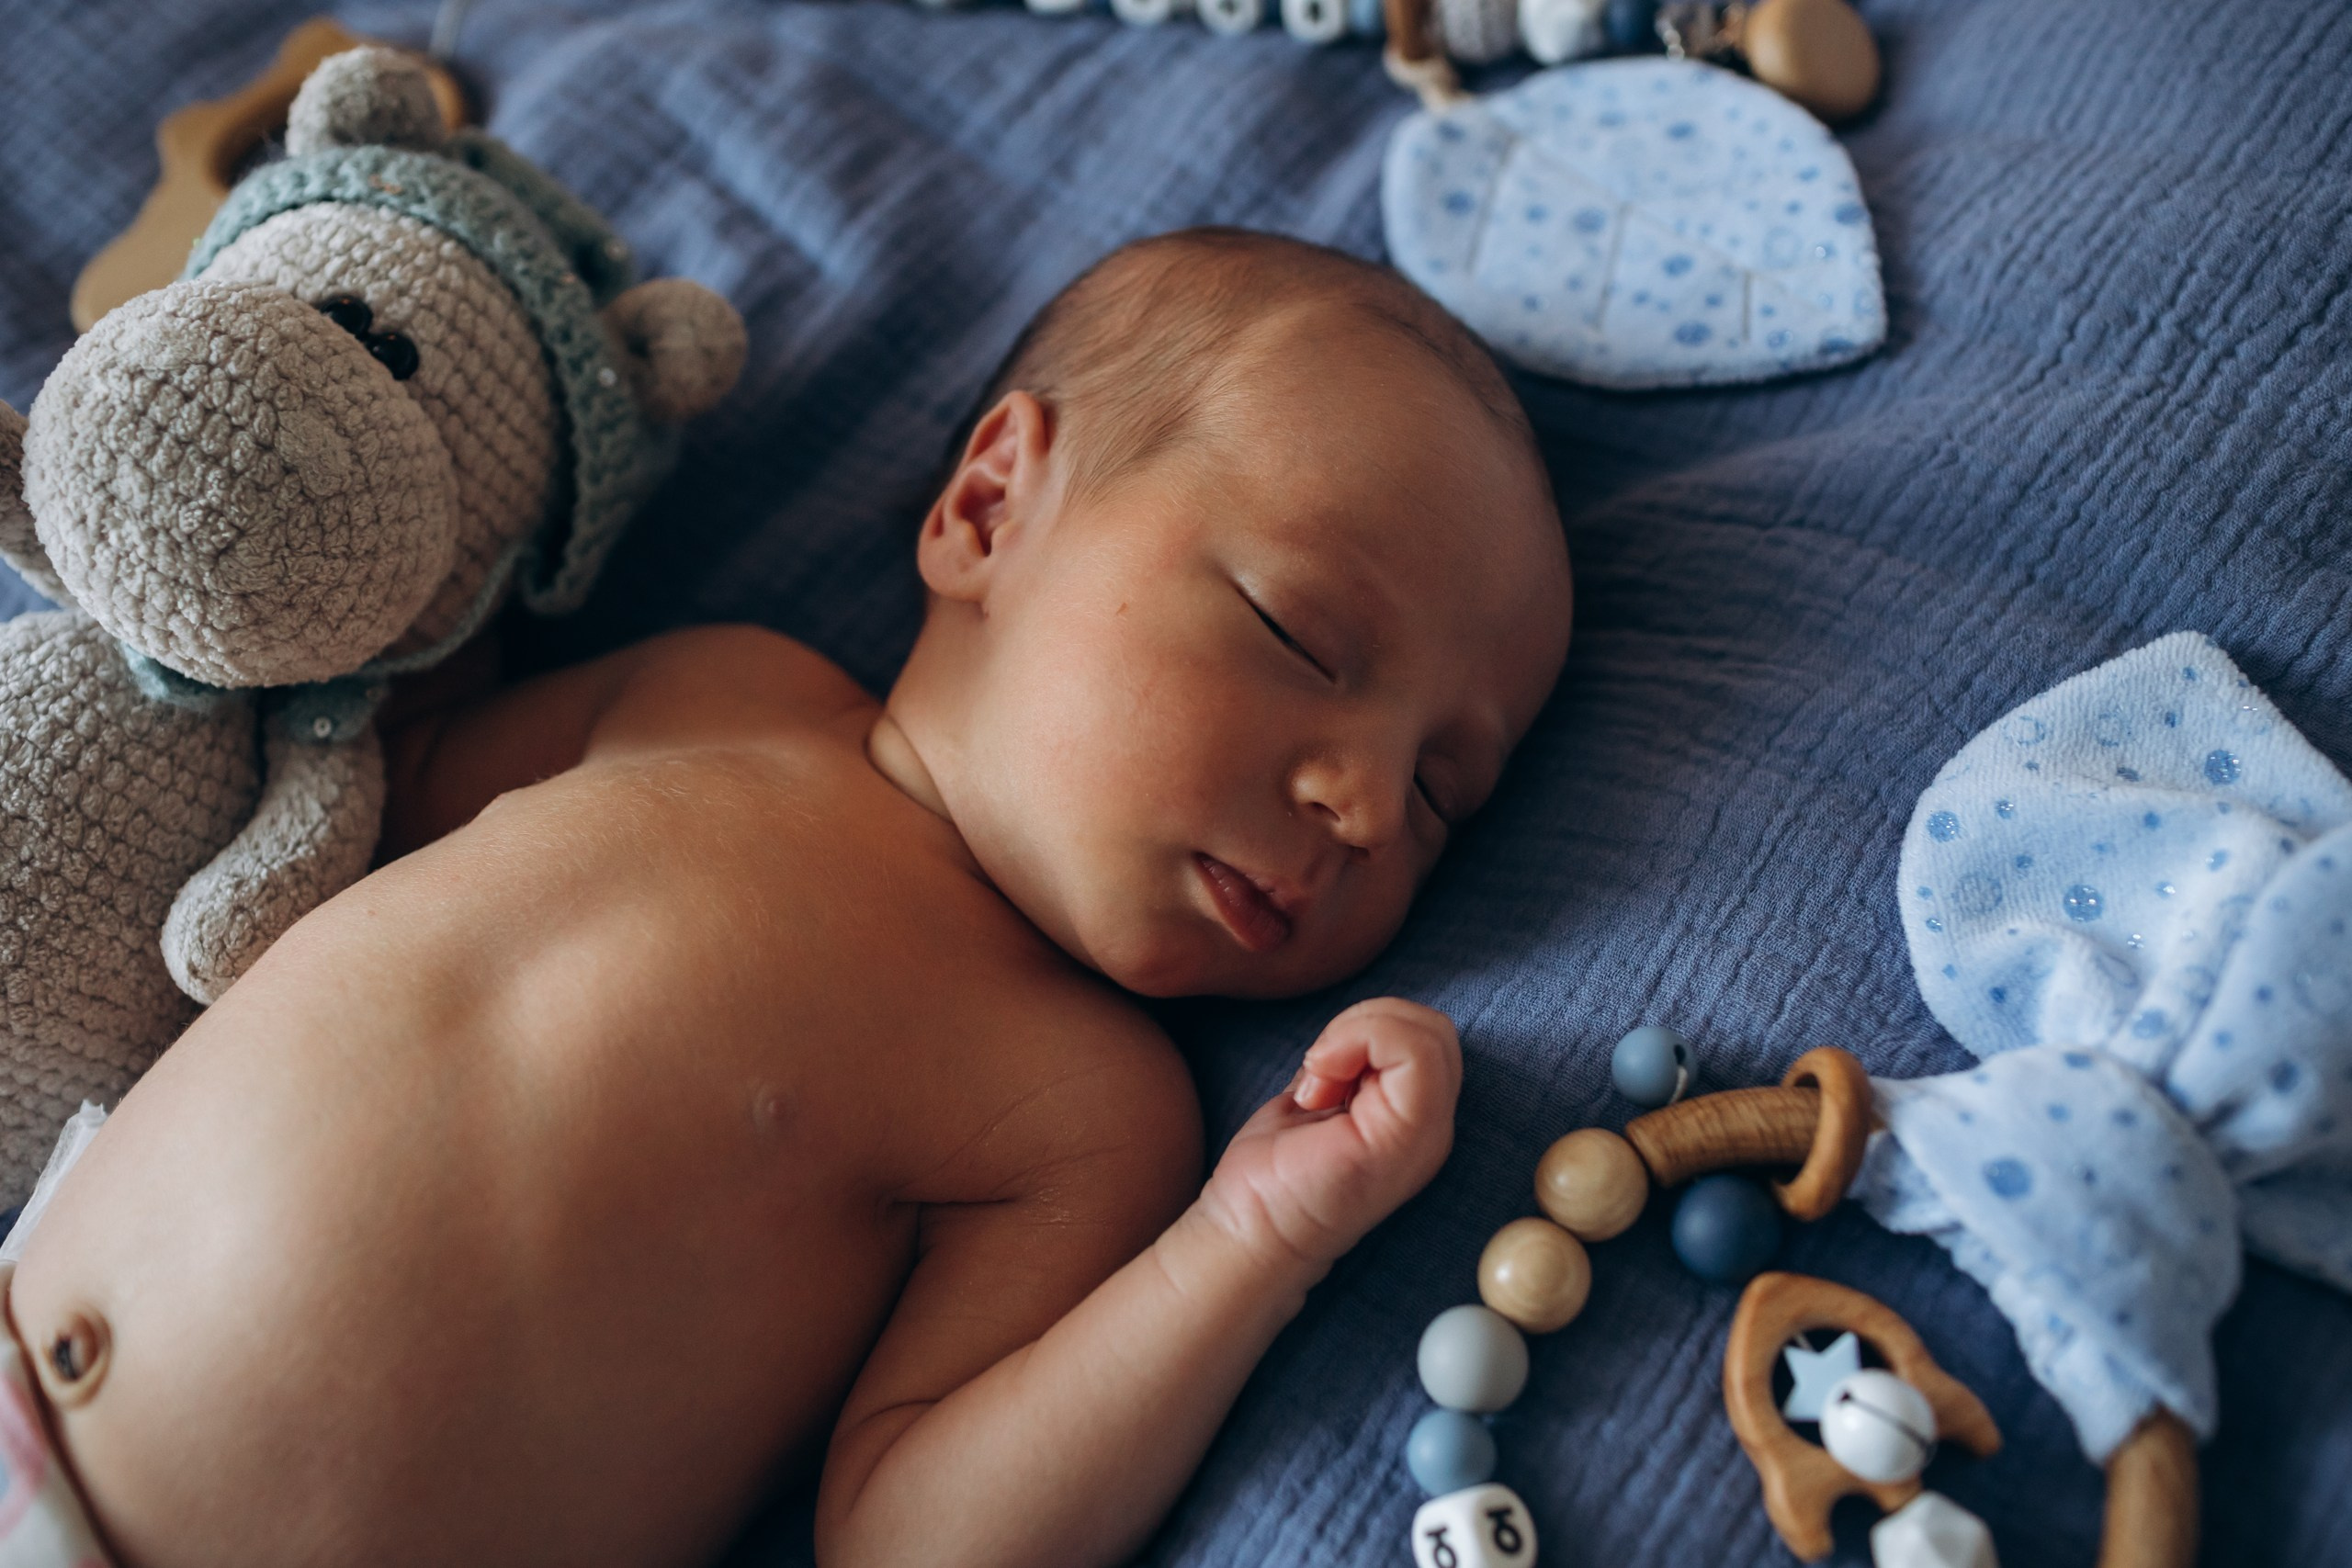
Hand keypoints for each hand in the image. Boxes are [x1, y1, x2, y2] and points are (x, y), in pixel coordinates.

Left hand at [1198, 998, 1461, 1273]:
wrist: (1250, 1235)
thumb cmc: (1273, 1174)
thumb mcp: (1320, 1094)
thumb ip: (1350, 1064)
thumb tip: (1358, 1027)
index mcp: (1416, 1119)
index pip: (1426, 1034)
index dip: (1370, 1030)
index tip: (1321, 1072)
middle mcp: (1434, 1130)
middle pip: (1433, 1026)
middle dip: (1365, 1025)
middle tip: (1321, 1073)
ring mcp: (1426, 1136)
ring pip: (1426, 1030)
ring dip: (1355, 1035)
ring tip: (1319, 1087)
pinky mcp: (1406, 1138)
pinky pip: (1414, 1050)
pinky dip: (1355, 1040)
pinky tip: (1317, 1089)